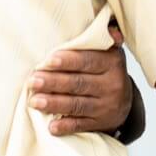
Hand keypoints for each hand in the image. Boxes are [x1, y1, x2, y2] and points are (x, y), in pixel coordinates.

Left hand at [30, 22, 135, 136]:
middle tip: (32, 81)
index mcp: (112, 63)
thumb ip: (102, 39)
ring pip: (78, 105)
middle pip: (79, 83)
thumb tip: (110, 29)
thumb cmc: (103, 69)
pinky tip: (52, 127)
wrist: (123, 101)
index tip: (49, 60)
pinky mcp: (102, 123)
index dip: (69, 61)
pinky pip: (82, 125)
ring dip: (54, 104)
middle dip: (54, 82)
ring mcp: (107, 106)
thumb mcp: (106, 52)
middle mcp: (113, 85)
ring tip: (34, 101)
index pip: (89, 61)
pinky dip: (67, 126)